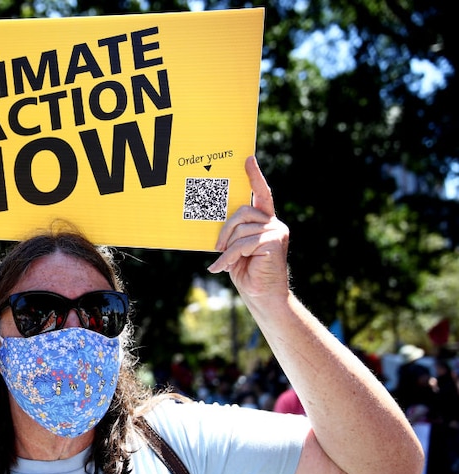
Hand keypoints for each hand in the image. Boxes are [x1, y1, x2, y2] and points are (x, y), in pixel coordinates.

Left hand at [208, 156, 289, 299]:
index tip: (247, 158)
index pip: (261, 194)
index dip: (254, 176)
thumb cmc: (246, 273)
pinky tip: (222, 268)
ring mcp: (277, 231)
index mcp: (265, 222)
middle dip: (225, 229)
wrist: (262, 296)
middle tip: (216, 248)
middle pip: (242, 211)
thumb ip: (233, 232)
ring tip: (222, 263)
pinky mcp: (275, 241)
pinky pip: (243, 243)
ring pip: (241, 229)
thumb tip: (217, 221)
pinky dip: (229, 256)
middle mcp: (273, 223)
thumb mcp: (236, 248)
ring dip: (227, 248)